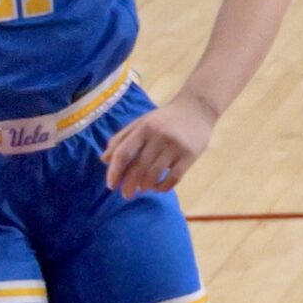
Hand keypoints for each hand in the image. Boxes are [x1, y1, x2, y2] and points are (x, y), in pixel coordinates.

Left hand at [101, 92, 216, 195]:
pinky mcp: (190, 155)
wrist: (198, 108)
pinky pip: (173, 178)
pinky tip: (158, 187)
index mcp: (144, 128)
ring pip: (154, 175)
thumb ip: (121, 138)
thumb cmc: (164, 118)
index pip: (123, 153)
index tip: (111, 185)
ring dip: (145, 186)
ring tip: (143, 189)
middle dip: (129, 185)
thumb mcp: (141, 122)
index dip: (114, 172)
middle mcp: (159, 136)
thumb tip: (104, 160)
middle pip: (138, 168)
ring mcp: (176, 146)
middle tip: (126, 195)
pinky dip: (163, 187)